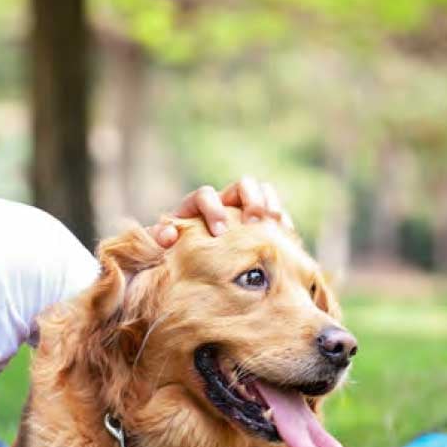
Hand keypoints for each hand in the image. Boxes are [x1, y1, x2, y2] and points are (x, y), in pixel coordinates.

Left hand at [149, 176, 293, 246]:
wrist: (193, 262)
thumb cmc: (175, 252)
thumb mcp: (163, 246)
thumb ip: (160, 238)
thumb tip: (168, 236)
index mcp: (197, 204)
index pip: (205, 195)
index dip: (213, 209)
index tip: (219, 232)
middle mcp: (223, 200)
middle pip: (242, 185)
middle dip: (249, 200)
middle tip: (253, 222)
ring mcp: (244, 208)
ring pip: (262, 192)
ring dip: (269, 205)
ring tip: (274, 223)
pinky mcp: (260, 221)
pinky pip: (275, 212)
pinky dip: (281, 220)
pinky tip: (286, 234)